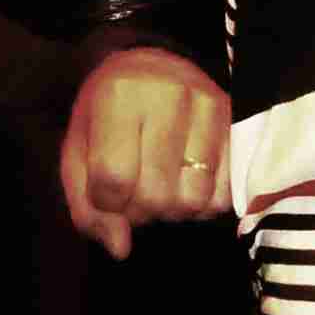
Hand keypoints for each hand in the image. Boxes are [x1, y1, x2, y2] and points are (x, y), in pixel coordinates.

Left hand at [61, 46, 232, 257]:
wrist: (148, 67)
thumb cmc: (106, 115)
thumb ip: (88, 206)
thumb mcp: (79, 153)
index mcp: (118, 97)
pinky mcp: (235, 123)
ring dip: (172, 209)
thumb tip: (120, 247)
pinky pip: (223, 194)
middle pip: (156, 195)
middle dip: (140, 209)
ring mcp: (208, 107)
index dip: (108, 203)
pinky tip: (187, 184)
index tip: (108, 195)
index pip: (113, 179)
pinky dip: (202, 204)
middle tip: (136, 192)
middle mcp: (167, 96)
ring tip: (162, 187)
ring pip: (192, 199)